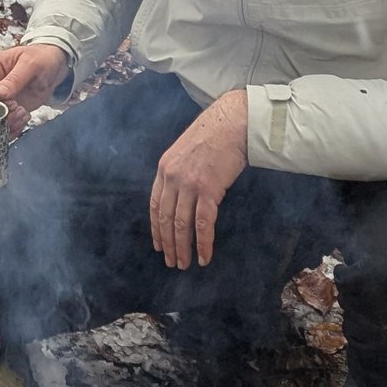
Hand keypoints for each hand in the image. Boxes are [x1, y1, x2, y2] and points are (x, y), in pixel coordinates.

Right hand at [0, 43, 69, 134]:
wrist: (53, 67)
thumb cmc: (41, 58)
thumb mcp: (31, 64)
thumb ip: (15, 78)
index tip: (11, 104)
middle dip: (2, 115)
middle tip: (20, 111)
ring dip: (9, 122)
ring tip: (24, 114)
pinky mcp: (6, 109)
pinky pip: (3, 124)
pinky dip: (13, 127)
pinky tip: (24, 119)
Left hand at [148, 90, 248, 271]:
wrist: (232, 122)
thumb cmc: (214, 135)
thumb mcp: (185, 151)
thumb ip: (179, 172)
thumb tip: (182, 195)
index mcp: (164, 168)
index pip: (154, 205)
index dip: (156, 228)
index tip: (159, 245)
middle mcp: (172, 177)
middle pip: (165, 218)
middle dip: (168, 244)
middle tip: (172, 262)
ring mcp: (189, 183)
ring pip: (181, 224)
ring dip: (183, 248)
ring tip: (184, 264)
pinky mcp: (208, 189)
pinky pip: (203, 223)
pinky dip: (202, 243)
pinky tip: (203, 257)